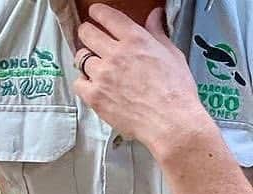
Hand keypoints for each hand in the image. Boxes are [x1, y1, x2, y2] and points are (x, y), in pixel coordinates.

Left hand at [74, 6, 207, 152]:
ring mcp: (102, 76)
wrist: (168, 119)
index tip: (94, 12)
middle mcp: (115, 54)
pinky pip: (78, 83)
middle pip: (88, 35)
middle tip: (86, 34)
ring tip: (92, 63)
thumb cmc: (175, 88)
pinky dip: (83, 81)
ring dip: (85, 59)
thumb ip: (157, 32)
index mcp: (135, 39)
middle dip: (86, 32)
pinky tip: (91, 83)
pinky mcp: (94, 97)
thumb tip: (155, 15)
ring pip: (81, 59)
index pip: (109, 18)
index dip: (98, 13)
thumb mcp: (171, 53)